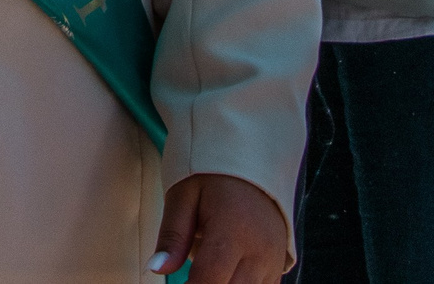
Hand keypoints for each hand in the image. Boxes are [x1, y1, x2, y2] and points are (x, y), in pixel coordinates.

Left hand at [151, 172, 287, 282]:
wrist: (254, 162)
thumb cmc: (213, 176)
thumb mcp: (184, 195)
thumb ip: (172, 235)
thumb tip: (156, 269)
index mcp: (233, 231)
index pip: (210, 278)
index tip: (178, 283)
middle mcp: (259, 251)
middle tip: (188, 274)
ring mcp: (273, 261)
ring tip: (208, 266)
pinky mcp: (278, 266)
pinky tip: (225, 270)